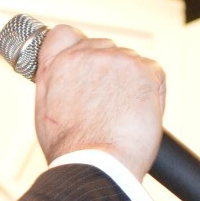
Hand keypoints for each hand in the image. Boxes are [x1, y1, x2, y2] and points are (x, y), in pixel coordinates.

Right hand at [34, 24, 165, 180]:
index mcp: (56, 66)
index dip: (80, 48)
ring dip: (132, 83)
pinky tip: (139, 115)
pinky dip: (153, 93)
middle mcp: (83, 56)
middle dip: (111, 71)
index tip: (88, 64)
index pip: (65, 34)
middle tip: (110, 105)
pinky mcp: (143, 70)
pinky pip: (153, 73)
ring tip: (123, 116)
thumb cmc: (73, 151)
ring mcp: (115, 60)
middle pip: (104, 47)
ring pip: (131, 61)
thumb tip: (66, 77)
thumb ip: (54, 84)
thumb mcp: (46, 112)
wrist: (98, 165)